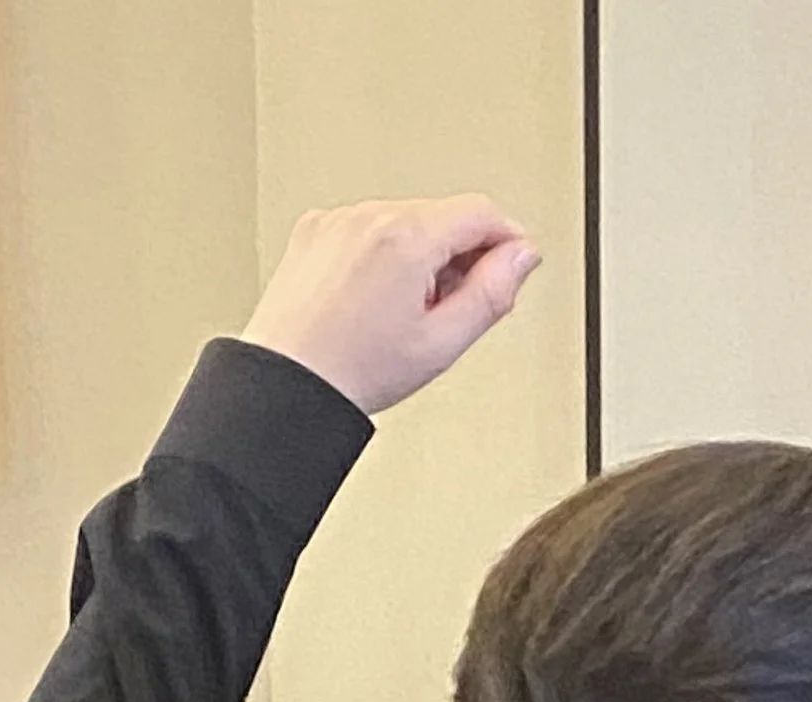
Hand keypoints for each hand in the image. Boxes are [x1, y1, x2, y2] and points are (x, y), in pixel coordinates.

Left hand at [241, 197, 541, 416]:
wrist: (289, 380)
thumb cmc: (355, 369)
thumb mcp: (443, 342)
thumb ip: (493, 293)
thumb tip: (521, 258)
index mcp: (406, 237)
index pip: (480, 211)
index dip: (508, 239)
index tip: (515, 264)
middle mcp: (369, 216)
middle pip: (443, 215)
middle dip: (462, 255)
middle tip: (456, 309)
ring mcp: (338, 220)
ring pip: (406, 222)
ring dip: (423, 257)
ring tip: (410, 313)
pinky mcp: (316, 230)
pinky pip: (369, 230)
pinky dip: (385, 256)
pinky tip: (378, 301)